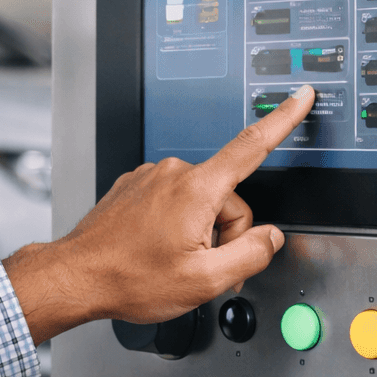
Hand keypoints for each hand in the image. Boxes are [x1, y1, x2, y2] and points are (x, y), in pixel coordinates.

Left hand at [4, 84, 315, 344]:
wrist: (77, 276)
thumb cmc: (130, 278)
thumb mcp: (204, 281)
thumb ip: (250, 255)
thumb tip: (270, 238)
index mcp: (195, 189)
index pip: (251, 146)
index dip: (282, 120)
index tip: (300, 96)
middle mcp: (173, 173)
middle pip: (227, 197)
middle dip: (225, 233)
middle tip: (203, 267)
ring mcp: (151, 177)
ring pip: (200, 201)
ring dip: (199, 231)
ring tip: (173, 261)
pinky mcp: (135, 185)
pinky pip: (173, 200)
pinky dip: (175, 225)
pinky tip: (157, 249)